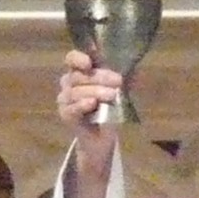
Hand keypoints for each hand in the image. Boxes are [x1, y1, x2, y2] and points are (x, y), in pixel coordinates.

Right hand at [57, 49, 122, 197]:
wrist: (103, 138)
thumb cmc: (109, 111)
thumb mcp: (117, 93)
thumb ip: (121, 81)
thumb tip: (133, 71)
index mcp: (79, 73)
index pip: (72, 59)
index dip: (78, 58)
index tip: (90, 62)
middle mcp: (68, 84)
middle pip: (78, 75)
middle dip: (99, 77)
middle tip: (118, 82)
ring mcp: (65, 99)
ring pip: (76, 91)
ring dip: (95, 91)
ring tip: (111, 95)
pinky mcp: (66, 115)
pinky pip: (72, 107)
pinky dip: (83, 104)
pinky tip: (92, 104)